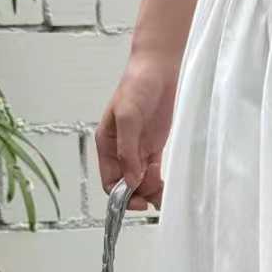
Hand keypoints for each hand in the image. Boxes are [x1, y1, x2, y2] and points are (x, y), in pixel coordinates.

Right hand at [95, 52, 179, 211]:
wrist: (158, 70)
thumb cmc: (136, 86)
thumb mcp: (128, 117)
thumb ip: (127, 150)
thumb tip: (130, 180)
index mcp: (107, 144)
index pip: (109, 180)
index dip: (121, 195)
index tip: (137, 201)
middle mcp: (120, 151)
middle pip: (125, 185)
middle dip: (138, 195)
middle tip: (154, 197)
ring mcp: (137, 149)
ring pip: (140, 181)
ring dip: (150, 191)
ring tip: (162, 192)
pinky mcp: (153, 147)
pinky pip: (154, 173)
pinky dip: (158, 183)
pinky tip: (165, 186)